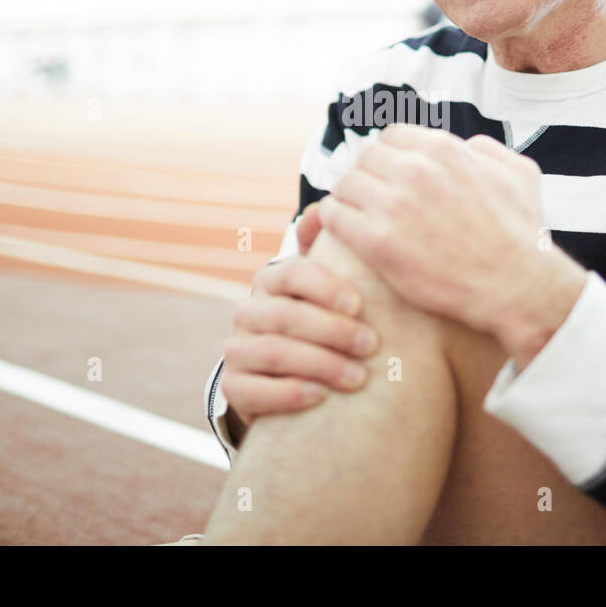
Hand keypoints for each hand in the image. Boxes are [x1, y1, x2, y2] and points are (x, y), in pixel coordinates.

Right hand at [220, 203, 378, 426]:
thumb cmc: (324, 322)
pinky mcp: (234, 386)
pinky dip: (288, 394)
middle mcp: (249, 311)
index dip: (324, 287)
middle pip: (285, 316)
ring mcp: (237, 349)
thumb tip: (320, 209)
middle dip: (331, 331)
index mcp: (272, 281)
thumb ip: (329, 251)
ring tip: (358, 377)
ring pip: (273, 353)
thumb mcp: (330, 288)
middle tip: (371, 345)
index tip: (359, 305)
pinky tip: (319, 397)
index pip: (292, 273)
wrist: (291, 374)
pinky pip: (253, 390)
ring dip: (319, 364)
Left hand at [317, 124, 586, 365]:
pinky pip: (334, 216)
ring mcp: (394, 205)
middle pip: (365, 159)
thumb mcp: (520, 174)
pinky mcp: (378, 243)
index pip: (392, 138)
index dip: (390, 159)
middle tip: (372, 202)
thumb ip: (488, 149)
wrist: (518, 286)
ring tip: (357, 219)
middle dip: (368, 178)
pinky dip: (334, 221)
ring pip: (345, 185)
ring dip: (349, 200)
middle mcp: (415, 170)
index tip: (391, 180)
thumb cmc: (522, 235)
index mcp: (443, 149)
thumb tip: (467, 145)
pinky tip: (346, 233)